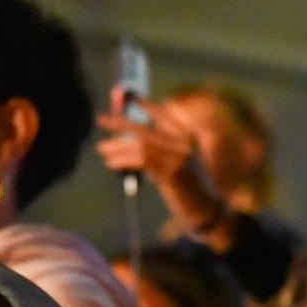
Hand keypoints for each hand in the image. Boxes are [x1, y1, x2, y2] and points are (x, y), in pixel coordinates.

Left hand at [96, 100, 229, 232]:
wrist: (205, 209)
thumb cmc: (188, 189)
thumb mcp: (176, 165)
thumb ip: (159, 150)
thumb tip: (130, 140)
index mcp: (187, 137)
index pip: (164, 115)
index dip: (146, 105)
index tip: (130, 97)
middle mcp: (185, 143)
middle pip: (147, 129)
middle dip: (121, 123)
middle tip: (102, 119)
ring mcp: (179, 157)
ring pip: (141, 146)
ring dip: (117, 147)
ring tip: (102, 149)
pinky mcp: (172, 172)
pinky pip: (141, 161)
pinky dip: (123, 160)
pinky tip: (111, 162)